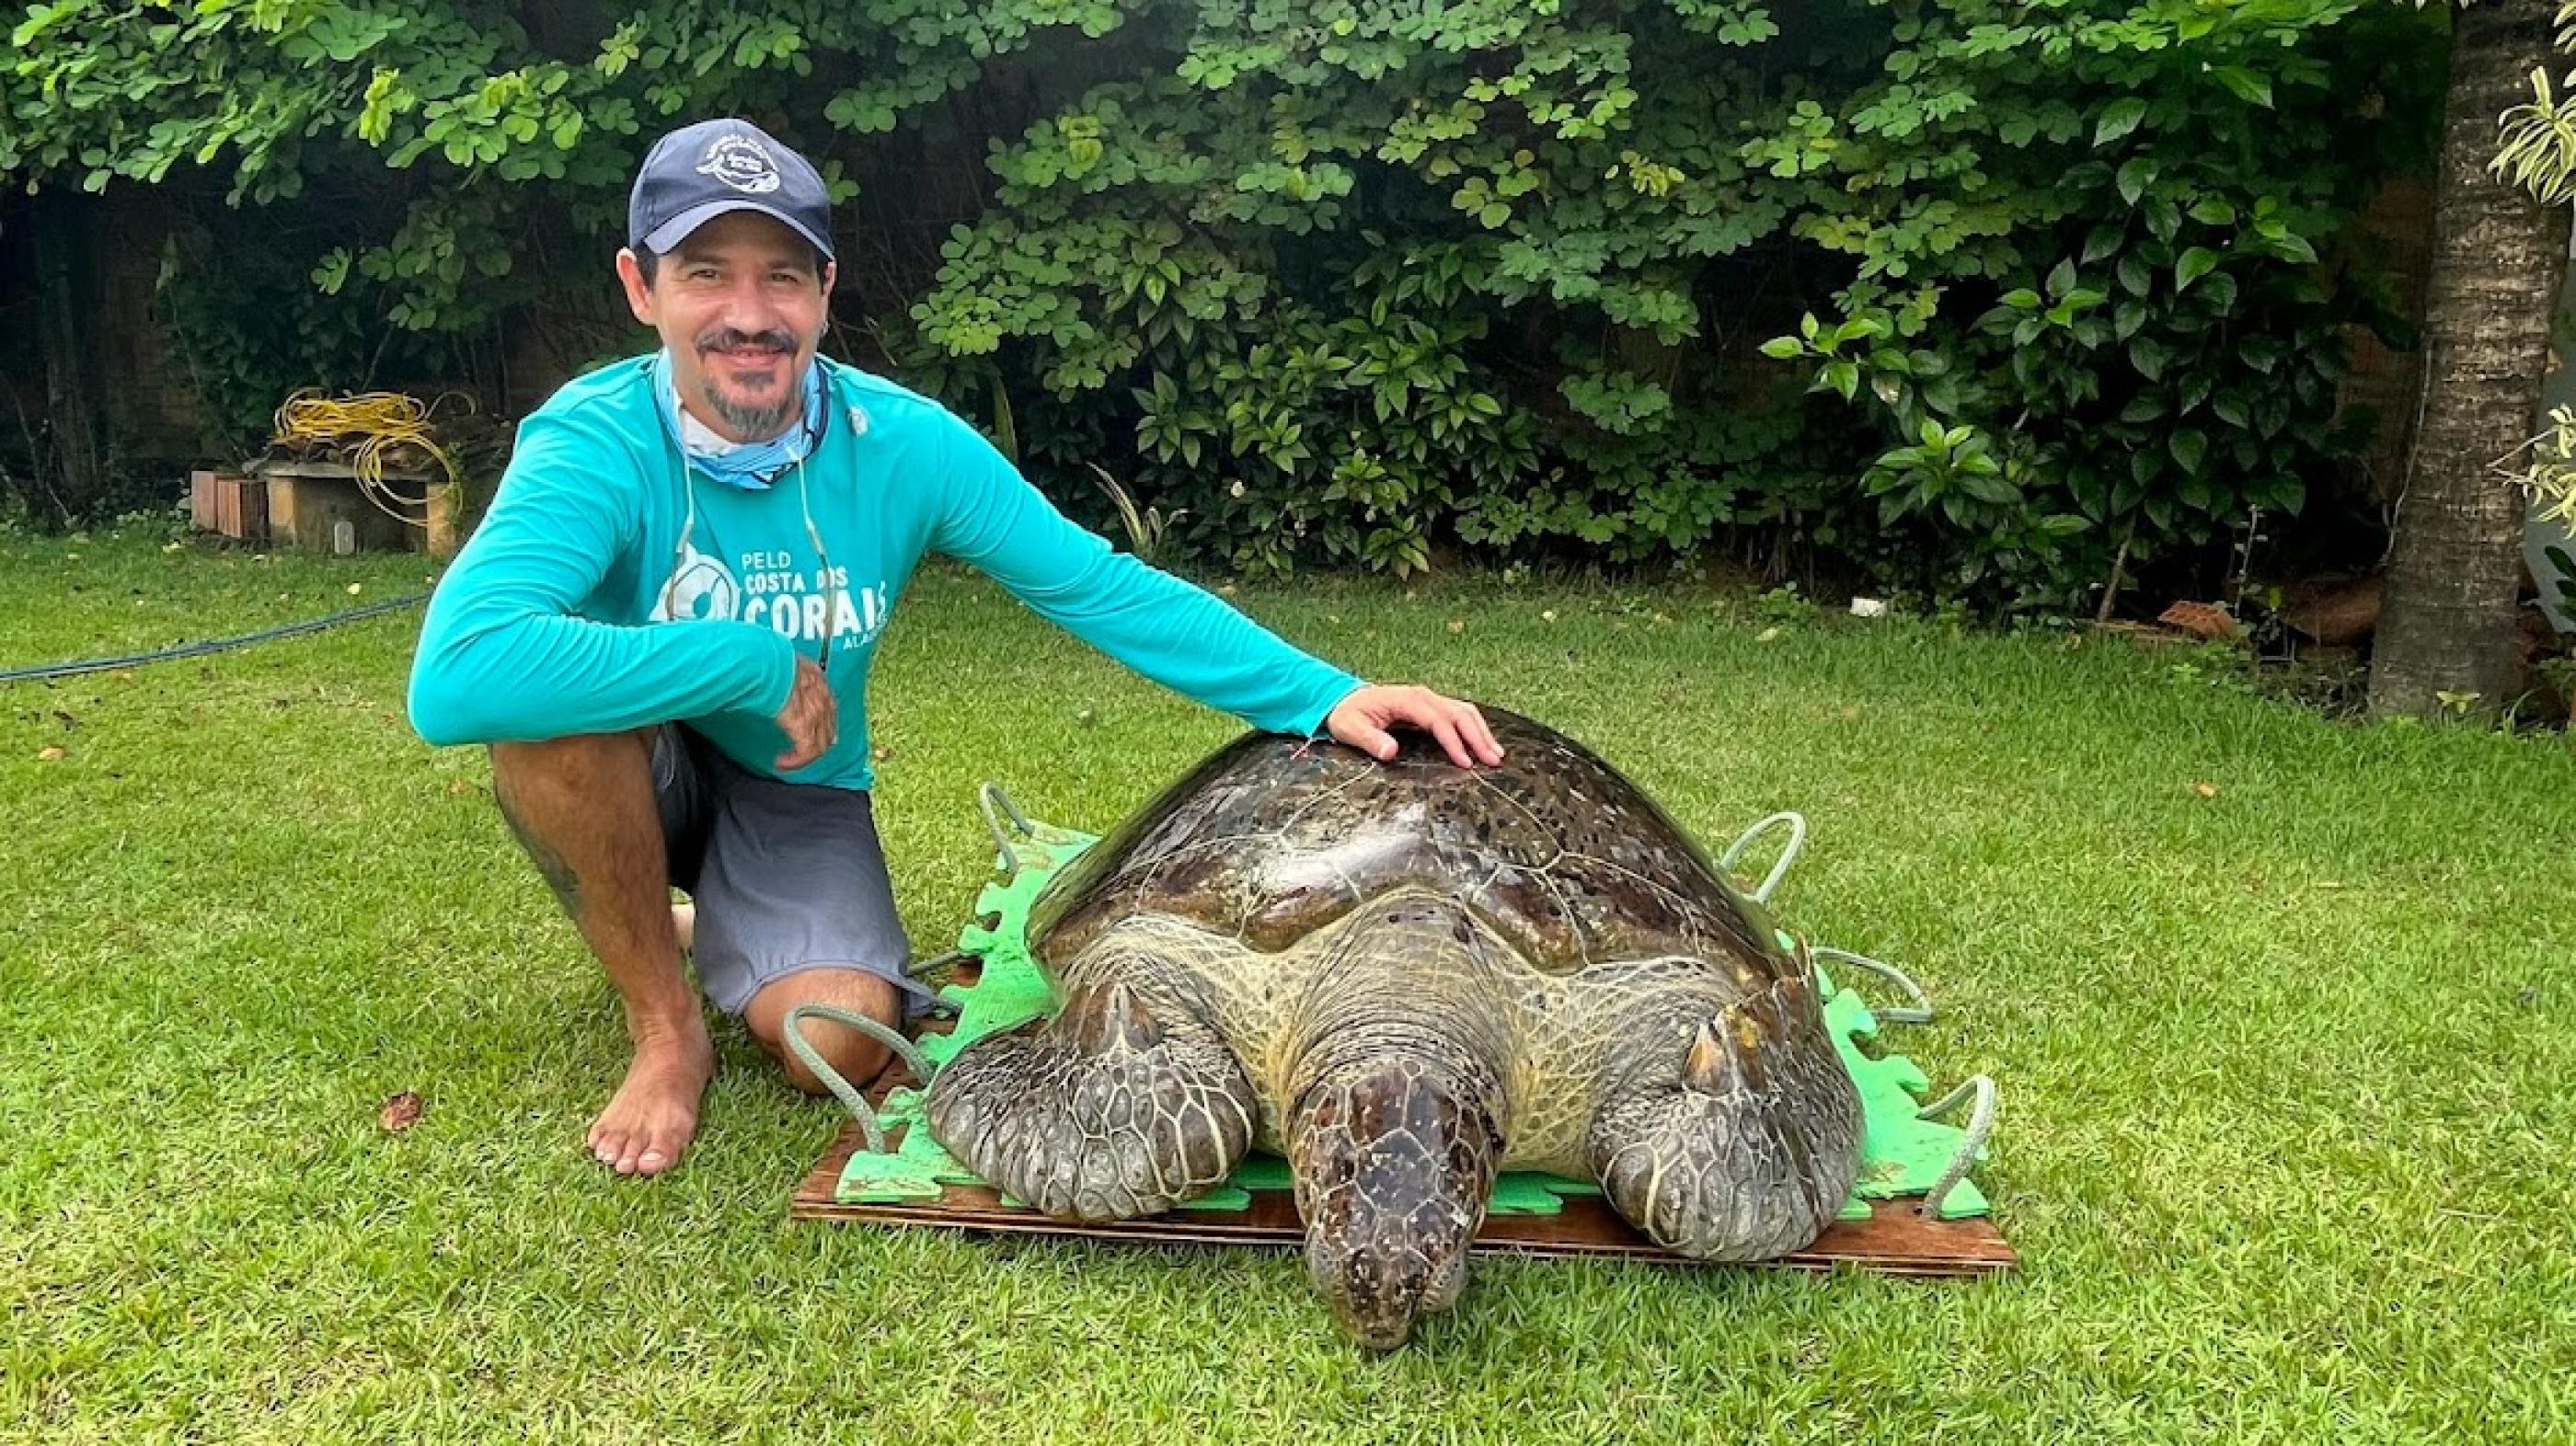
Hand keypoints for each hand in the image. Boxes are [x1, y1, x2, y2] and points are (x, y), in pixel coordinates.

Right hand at [773, 654, 837, 770]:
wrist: (765, 664)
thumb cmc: (764, 660)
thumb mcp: (779, 661)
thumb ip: (780, 671)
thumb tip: (765, 674)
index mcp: (816, 678)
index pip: (827, 704)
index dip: (824, 721)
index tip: (818, 731)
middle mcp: (821, 696)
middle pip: (828, 727)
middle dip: (819, 743)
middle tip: (805, 754)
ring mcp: (816, 713)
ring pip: (819, 744)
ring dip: (804, 757)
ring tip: (787, 762)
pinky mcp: (804, 727)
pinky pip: (806, 752)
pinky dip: (794, 762)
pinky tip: (781, 763)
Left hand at [1325, 684, 1503, 768]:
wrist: (1345, 700)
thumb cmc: (1348, 714)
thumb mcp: (1350, 728)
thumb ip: (1369, 740)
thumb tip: (1390, 752)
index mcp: (1406, 699)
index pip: (1437, 720)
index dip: (1453, 741)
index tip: (1465, 762)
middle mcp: (1422, 696)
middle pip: (1459, 714)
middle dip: (1477, 737)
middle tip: (1493, 761)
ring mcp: (1429, 699)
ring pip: (1464, 712)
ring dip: (1481, 732)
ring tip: (1496, 754)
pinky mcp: (1431, 707)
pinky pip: (1458, 715)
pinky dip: (1475, 728)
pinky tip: (1485, 743)